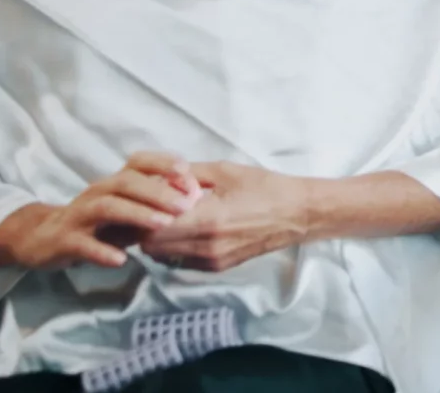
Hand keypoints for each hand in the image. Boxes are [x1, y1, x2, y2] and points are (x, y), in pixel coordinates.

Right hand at [0, 152, 202, 270]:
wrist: (43, 238)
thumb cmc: (96, 224)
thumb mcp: (125, 211)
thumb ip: (153, 206)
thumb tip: (193, 202)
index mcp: (113, 182)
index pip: (138, 162)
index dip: (162, 163)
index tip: (188, 172)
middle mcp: (97, 192)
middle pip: (127, 182)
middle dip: (158, 191)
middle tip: (186, 205)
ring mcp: (79, 215)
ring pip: (108, 207)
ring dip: (137, 214)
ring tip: (162, 225)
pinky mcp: (65, 240)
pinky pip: (84, 244)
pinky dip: (102, 251)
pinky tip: (121, 260)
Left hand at [141, 160, 313, 270]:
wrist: (296, 214)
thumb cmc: (264, 187)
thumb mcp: (224, 171)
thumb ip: (187, 175)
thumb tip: (158, 179)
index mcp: (208, 219)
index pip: (153, 228)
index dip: (142, 214)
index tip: (143, 199)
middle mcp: (207, 247)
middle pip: (152, 247)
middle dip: (146, 227)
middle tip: (151, 207)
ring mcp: (212, 261)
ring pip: (163, 256)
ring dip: (159, 238)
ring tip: (169, 217)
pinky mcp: (217, 268)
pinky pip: (181, 260)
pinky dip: (175, 246)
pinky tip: (187, 228)